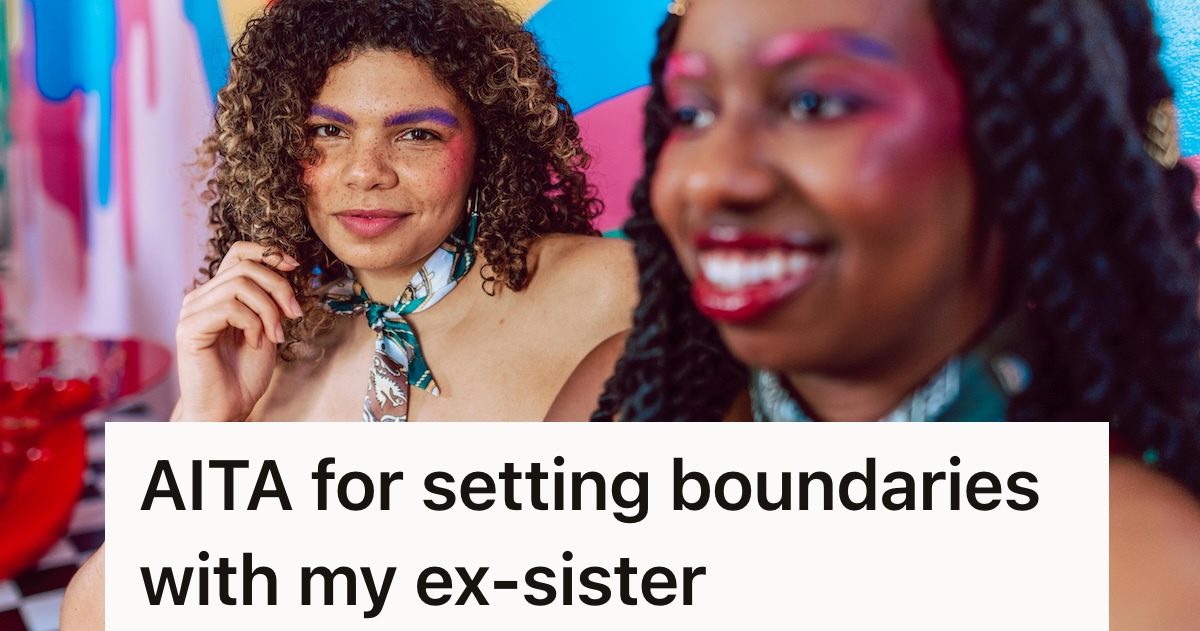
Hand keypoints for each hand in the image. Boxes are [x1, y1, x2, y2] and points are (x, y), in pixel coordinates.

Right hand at [174, 243, 303, 421]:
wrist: (227, 408)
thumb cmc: (244, 374)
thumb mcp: (266, 328)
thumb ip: (269, 299)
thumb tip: (286, 267)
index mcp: (217, 294)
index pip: (238, 253)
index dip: (268, 253)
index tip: (294, 266)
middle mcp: (200, 298)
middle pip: (245, 267)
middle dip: (279, 287)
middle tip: (293, 315)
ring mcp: (192, 311)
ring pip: (240, 284)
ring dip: (268, 310)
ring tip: (273, 336)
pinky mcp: (190, 328)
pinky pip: (230, 308)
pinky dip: (252, 325)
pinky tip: (255, 344)